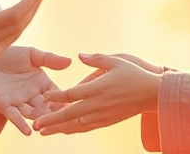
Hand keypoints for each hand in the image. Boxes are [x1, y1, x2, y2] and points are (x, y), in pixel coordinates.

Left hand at [0, 46, 72, 134]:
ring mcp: (19, 102)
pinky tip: (28, 131)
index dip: (65, 99)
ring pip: (33, 114)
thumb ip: (49, 59)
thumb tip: (70, 61)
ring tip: (47, 124)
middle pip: (47, 107)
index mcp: (42, 83)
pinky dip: (21, 125)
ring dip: (40, 119)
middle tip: (64, 119)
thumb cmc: (8, 56)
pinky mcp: (5, 106)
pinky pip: (15, 117)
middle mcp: (33, 95)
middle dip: (54, 113)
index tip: (76, 104)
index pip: (57, 94)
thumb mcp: (30, 55)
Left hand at [33, 53, 162, 134]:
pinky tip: (63, 130)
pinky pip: (87, 128)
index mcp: (98, 88)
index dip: (56, 97)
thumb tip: (79, 56)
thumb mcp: (116, 60)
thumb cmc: (134, 74)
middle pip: (70, 114)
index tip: (43, 98)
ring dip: (58, 129)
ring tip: (43, 132)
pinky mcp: (108, 121)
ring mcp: (103, 115)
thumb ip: (96, 59)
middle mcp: (99, 104)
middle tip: (36, 125)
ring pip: (76, 125)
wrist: (153, 94)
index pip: (72, 94)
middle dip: (51, 120)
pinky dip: (73, 130)